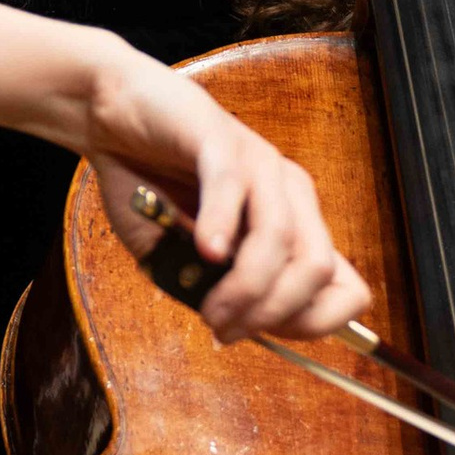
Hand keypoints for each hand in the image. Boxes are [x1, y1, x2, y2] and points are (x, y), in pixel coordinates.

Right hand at [77, 46, 369, 344]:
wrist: (112, 117)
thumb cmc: (149, 188)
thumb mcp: (186, 258)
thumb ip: (216, 288)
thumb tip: (239, 328)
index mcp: (294, 222)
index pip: (343, 285)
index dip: (310, 324)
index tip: (255, 337)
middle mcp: (288, 192)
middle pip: (317, 267)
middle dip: (275, 313)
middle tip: (225, 329)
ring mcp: (257, 162)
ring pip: (280, 236)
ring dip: (246, 287)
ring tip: (209, 308)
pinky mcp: (217, 137)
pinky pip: (231, 185)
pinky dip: (221, 225)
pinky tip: (205, 251)